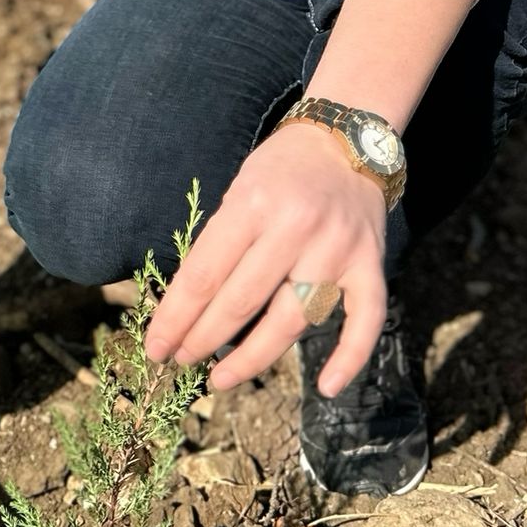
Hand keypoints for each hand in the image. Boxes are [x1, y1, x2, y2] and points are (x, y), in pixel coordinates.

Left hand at [144, 126, 388, 395]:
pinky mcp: (370, 263)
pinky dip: (349, 357)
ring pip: (291, 321)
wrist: (347, 139)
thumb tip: (190, 307)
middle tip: (181, 361)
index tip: (155, 346)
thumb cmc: (281, 168)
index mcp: (254, 203)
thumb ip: (221, 243)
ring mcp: (337, 249)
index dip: (175, 318)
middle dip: (202, 339)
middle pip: (241, 302)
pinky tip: (326, 386)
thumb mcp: (239, 188)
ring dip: (251, 358)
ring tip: (219, 379)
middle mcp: (296, 227)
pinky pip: (365, 319)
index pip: (204, 276)